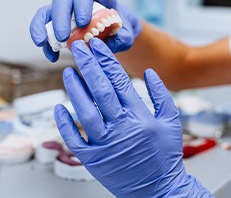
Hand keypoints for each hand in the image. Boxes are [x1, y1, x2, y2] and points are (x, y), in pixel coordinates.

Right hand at [29, 0, 141, 61]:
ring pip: (48, 11)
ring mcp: (65, 9)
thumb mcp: (126, 34)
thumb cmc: (120, 29)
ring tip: (43, 44)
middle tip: (63, 37)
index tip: (83, 22)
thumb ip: (121, 38)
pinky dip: (45, 42)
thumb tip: (104, 46)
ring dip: (43, 27)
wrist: (114, 31)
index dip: (82, 1)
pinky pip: (44, 28)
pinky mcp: (57, 23)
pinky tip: (51, 56)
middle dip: (60, 17)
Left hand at [54, 38, 212, 196]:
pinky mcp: (93, 160)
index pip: (119, 81)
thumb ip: (162, 95)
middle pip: (100, 90)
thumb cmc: (165, 154)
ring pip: (85, 111)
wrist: (158, 189)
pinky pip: (75, 139)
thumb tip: (149, 73)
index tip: (97, 46)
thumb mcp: (172, 121)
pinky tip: (59, 107)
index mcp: (139, 117)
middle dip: (88, 66)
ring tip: (68, 71)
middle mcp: (120, 128)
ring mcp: (105, 145)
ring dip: (75, 90)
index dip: (106, 61)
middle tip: (78, 48)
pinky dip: (65, 123)